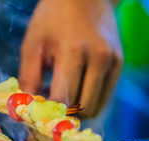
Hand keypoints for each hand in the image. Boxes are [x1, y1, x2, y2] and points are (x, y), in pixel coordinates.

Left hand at [19, 0, 122, 117]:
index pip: (63, 99)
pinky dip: (88, 100)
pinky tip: (76, 89)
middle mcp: (99, 59)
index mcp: (74, 51)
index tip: (39, 114)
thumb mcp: (32, 44)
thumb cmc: (52, 19)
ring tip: (63, 95)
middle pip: (81, 107)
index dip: (49, 113)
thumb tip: (29, 109)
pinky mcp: (120, 65)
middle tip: (51, 105)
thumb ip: (28, 78)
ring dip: (77, 109)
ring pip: (95, 107)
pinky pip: (104, 97)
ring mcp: (113, 63)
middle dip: (63, 113)